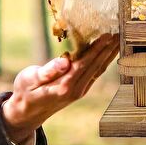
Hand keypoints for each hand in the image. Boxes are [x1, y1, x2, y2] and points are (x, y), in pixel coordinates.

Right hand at [2, 33, 118, 144]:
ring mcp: (80, 91)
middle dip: (108, 48)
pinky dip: (105, 61)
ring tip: (119, 39)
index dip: (97, 49)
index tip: (107, 35)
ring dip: (110, 54)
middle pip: (96, 65)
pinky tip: (110, 52)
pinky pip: (96, 73)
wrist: (27, 113)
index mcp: (63, 86)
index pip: (84, 63)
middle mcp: (76, 90)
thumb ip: (47, 71)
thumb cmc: (25, 91)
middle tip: (120, 31)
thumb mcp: (29, 79)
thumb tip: (65, 61)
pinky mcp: (81, 90)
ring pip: (99, 69)